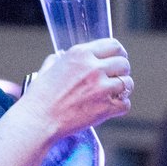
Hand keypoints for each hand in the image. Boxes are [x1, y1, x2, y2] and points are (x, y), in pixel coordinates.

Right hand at [17, 39, 132, 140]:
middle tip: (116, 79)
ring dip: (123, 89)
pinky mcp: (106, 107)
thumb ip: (57, 60)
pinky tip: (110, 108)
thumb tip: (59, 57)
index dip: (119, 53)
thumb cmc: (39, 97)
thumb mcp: (47, 70)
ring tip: (113, 94)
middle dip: (122, 71)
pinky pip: (125, 104)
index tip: (118, 59)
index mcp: (80, 54)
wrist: (38, 120)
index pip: (113, 45)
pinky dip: (120, 107)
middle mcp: (94, 67)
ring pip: (128, 83)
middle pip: (124, 63)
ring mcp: (102, 87)